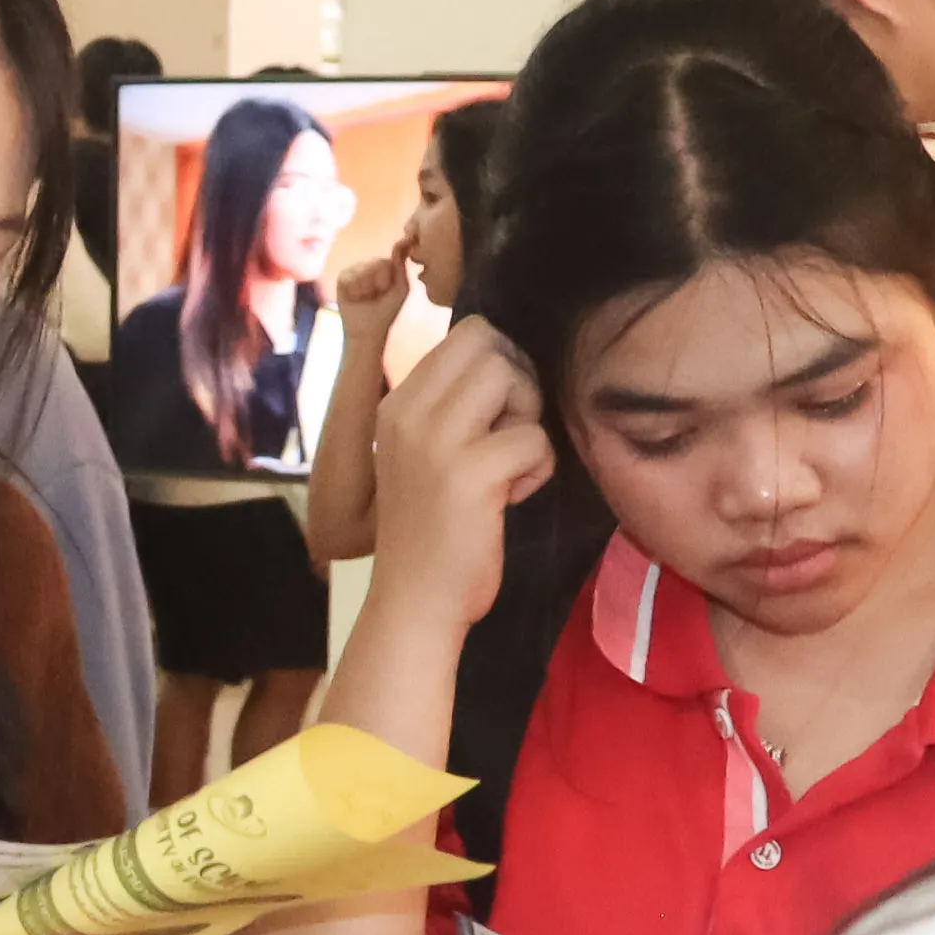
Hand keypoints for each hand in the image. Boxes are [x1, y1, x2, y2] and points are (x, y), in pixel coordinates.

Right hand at [332, 228, 419, 332]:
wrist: (368, 329)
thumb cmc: (387, 310)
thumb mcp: (402, 286)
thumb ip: (402, 264)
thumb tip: (405, 240)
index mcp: (385, 264)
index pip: (387, 261)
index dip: (388, 279)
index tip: (387, 291)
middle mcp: (369, 263)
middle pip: (375, 264)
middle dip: (377, 283)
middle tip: (375, 296)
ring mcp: (354, 269)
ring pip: (362, 270)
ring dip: (365, 289)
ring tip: (365, 298)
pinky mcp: (342, 277)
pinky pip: (349, 277)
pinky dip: (354, 291)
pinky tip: (354, 298)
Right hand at [362, 318, 554, 634]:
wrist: (415, 602)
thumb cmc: (430, 530)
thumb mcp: (422, 453)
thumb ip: (451, 406)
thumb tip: (508, 359)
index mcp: (396, 403)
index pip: (469, 333)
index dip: (501, 364)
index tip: (496, 414)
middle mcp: (408, 412)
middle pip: (494, 347)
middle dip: (518, 386)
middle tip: (506, 437)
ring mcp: (436, 442)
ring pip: (515, 381)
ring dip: (528, 423)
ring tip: (507, 468)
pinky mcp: (470, 475)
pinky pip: (535, 439)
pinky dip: (537, 470)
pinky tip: (510, 500)